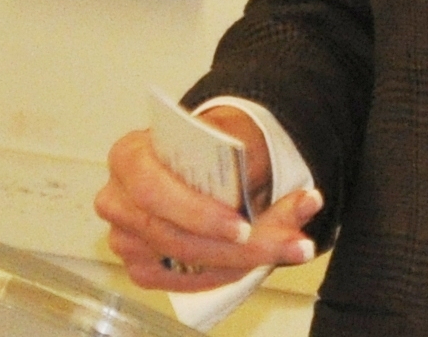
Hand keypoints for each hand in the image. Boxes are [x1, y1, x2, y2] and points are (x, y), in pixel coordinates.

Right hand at [95, 110, 320, 290]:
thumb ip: (265, 171)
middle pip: (171, 236)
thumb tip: (311, 201)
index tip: (242, 226)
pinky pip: (182, 281)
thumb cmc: (205, 153)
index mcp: (129, 156)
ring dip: (238, 262)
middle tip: (286, 245)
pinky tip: (250, 263)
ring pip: (182, 262)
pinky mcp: (140, 266)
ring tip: (286, 249)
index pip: (152, 189)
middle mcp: (117, 199)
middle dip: (234, 248)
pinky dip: (221, 275)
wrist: (194, 162)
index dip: (196, 212)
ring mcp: (123, 238)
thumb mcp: (230, 145)